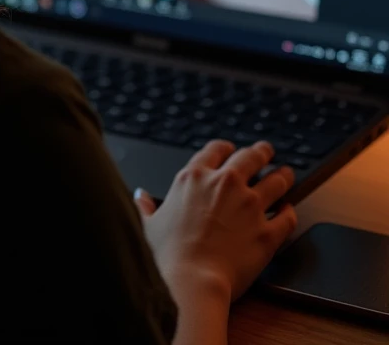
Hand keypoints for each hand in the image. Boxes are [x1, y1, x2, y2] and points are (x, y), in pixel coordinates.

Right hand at [134, 141, 296, 305]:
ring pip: (276, 181)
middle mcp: (225, 184)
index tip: (230, 151)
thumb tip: (139, 197)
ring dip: (283, 176)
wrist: (191, 282)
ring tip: (287, 174)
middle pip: (251, 157)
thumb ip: (145, 207)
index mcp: (194, 177)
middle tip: (266, 151)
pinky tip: (289, 211)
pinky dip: (290, 212)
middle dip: (261, 152)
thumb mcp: (148, 225)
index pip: (216, 150)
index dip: (226, 148)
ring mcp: (250, 206)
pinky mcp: (267, 232)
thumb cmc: (166, 256)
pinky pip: (287, 217)